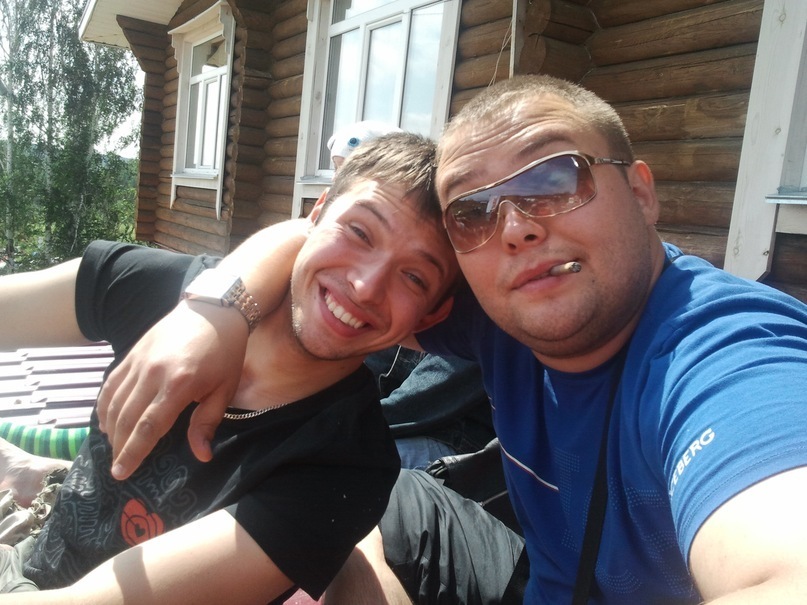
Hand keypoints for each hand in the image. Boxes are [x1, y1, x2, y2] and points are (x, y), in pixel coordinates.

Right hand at [97, 301, 248, 479]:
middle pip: (126, 418)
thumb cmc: (225, 352)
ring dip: (110, 428)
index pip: (148, 426)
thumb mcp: (225, 389)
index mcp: (179, 385)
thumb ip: (208, 422)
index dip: (133, 452)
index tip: (122, 473)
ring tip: (114, 448)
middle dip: (119, 447)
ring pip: (114, 402)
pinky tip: (106, 421)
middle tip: (117, 468)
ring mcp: (139, 361)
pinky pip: (111, 383)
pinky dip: (104, 404)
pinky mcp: (132, 353)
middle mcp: (153, 373)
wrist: (214, 310)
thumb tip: (202, 455)